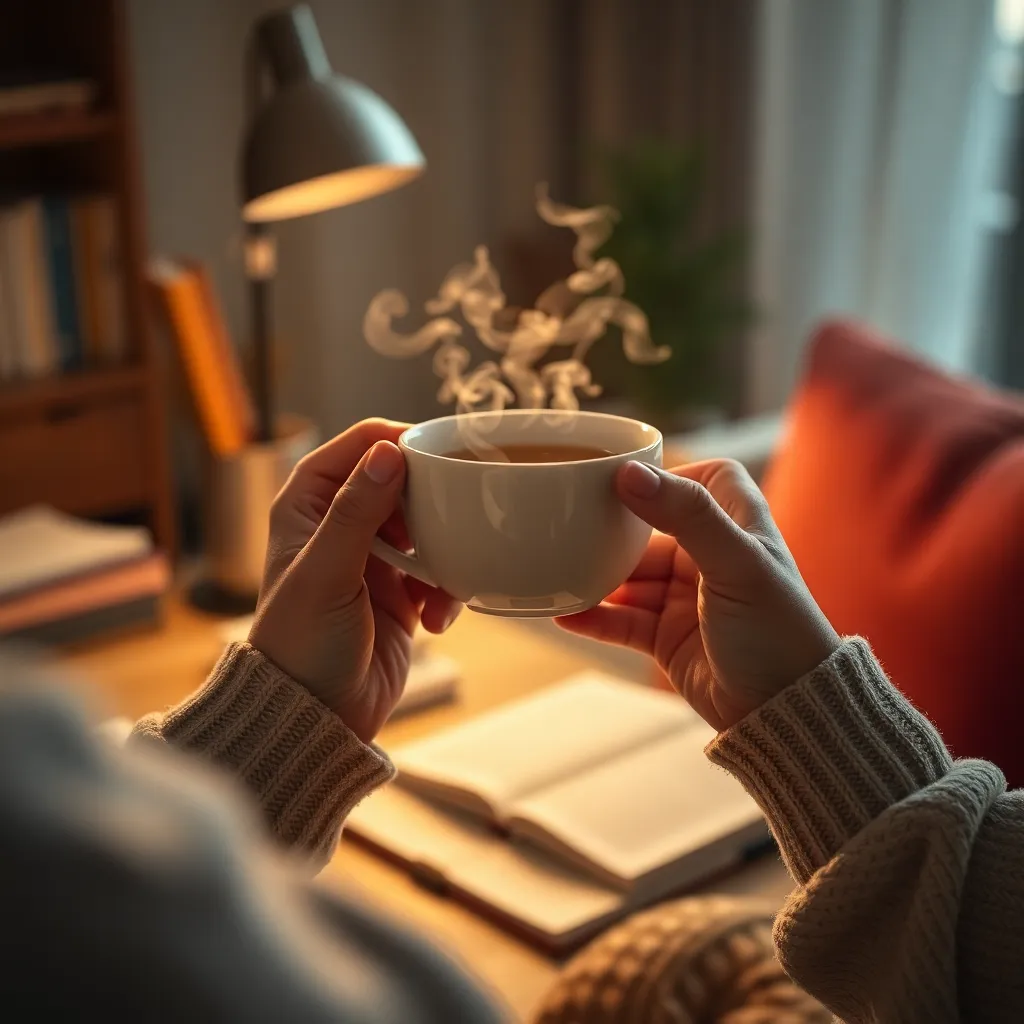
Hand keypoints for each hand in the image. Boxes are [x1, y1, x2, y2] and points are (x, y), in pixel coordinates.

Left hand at [248, 419, 460, 743]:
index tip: (444, 459)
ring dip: (444, 550)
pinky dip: (446, 589)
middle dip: (433, 503)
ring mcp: (373, 555)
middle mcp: (340, 521)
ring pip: (428, 523)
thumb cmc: (300, 645)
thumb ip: (356, 511)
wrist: (316, 717)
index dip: (403, 443)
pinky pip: (440, 568)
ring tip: (438, 584)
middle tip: (452, 524)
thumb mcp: (327, 573)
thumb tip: (389, 452)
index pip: (361, 444)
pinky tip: (435, 618)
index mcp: (308, 503)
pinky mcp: (400, 590)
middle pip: (404, 479)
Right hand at [558, 459, 839, 730]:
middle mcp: (711, 559)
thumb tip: (630, 473)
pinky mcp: (667, 638)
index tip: (632, 477)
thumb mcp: (736, 564)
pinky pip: (623, 621)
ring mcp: (687, 600)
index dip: (677, 475)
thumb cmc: (779, 631)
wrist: (786, 713)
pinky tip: (566, 614)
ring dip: (599, 576)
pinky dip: (595, 617)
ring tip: (559, 570)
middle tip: (572, 523)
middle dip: (615, 529)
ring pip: (631, 577)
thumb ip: (686, 516)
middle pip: (652, 529)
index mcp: (739, 529)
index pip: (709, 479)